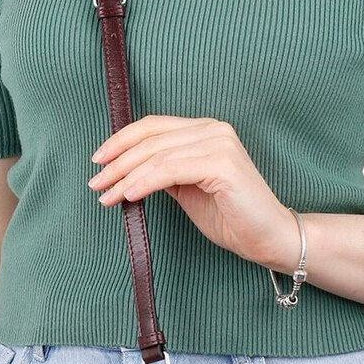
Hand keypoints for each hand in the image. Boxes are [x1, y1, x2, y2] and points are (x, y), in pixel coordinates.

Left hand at [88, 115, 300, 268]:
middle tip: (96, 183)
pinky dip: (145, 182)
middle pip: (151, 138)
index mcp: (206, 130)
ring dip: (125, 175)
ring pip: (157, 155)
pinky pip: (170, 170)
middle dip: (117, 161)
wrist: (268, 237)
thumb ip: (164, 172)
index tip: (98, 160)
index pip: (153, 126)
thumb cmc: (231, 217)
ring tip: (106, 195)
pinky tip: (128, 195)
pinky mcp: (222, 164)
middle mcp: (213, 129)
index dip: (121, 141)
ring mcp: (219, 144)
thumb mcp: (187, 189)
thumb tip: (125, 171)